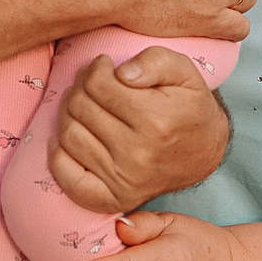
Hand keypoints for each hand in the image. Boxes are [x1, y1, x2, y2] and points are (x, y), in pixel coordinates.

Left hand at [45, 50, 229, 213]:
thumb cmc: (188, 107)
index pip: (98, 84)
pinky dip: (58, 155)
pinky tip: (69, 136)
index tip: (104, 66)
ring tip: (83, 105)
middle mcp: (139, 154)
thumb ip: (155, 61)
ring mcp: (124, 180)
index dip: (95, 68)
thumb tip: (121, 72)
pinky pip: (68, 178)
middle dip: (80, 87)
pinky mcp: (114, 199)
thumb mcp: (184, 72)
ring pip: (69, 136)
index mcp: (156, 120)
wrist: (203, 153)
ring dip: (68, 114)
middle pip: (80, 108)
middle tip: (92, 84)